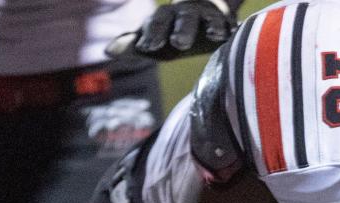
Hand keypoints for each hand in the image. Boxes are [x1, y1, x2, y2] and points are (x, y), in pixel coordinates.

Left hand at [107, 0, 235, 60]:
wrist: (207, 17)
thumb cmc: (174, 33)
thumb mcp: (154, 40)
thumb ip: (132, 45)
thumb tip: (108, 51)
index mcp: (165, 18)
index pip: (156, 22)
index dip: (152, 33)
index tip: (147, 47)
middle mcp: (185, 13)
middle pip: (182, 17)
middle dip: (181, 29)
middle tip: (179, 44)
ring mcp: (207, 15)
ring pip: (208, 17)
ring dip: (210, 26)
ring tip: (214, 37)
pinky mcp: (227, 22)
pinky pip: (229, 23)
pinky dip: (229, 28)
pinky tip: (231, 36)